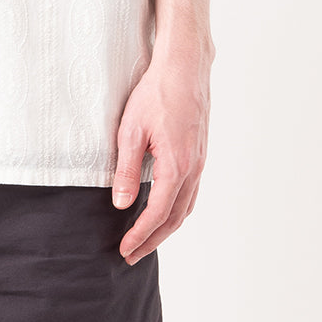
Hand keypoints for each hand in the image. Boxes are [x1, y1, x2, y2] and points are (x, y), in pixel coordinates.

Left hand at [110, 46, 210, 264]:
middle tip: (132, 255)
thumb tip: (121, 203)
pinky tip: (165, 208)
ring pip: (186, 207)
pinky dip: (178, 209)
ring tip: (146, 239)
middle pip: (175, 218)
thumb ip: (127, 169)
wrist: (184, 66)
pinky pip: (191, 191)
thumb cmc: (157, 93)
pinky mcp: (200, 153)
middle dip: (153, 240)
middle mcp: (193, 169)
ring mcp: (200, 162)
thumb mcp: (132, 130)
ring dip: (166, 227)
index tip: (124, 249)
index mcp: (176, 166)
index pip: (157, 213)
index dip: (140, 235)